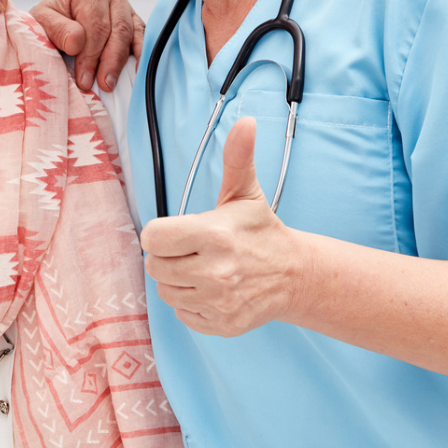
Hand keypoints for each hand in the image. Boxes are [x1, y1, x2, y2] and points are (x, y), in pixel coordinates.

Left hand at [30, 0, 142, 91]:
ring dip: (120, 62)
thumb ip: (58, 30)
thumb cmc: (49, 21)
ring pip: (130, 36)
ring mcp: (125, 8)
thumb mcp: (41, 22)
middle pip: (117, 31)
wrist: (55, 20)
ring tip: (110, 83)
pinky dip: (141, 55)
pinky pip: (142, 38)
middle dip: (108, 61)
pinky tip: (135, 70)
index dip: (90, 55)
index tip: (83, 78)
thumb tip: (76, 43)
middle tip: (102, 84)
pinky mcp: (133, 22)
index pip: (96, 26)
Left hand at [139, 117, 301, 335]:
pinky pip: (182, 314)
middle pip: (155, 267)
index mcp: (214, 236)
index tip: (176, 232)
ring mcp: (219, 302)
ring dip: (177, 280)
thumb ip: (237, 158)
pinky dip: (191, 303)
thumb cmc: (260, 232)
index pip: (153, 239)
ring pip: (166, 292)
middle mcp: (215, 272)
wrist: (294, 276)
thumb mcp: (245, 193)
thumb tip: (245, 122)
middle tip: (190, 251)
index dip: (160, 234)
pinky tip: (210, 289)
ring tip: (201, 268)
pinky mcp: (221, 325)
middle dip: (167, 257)